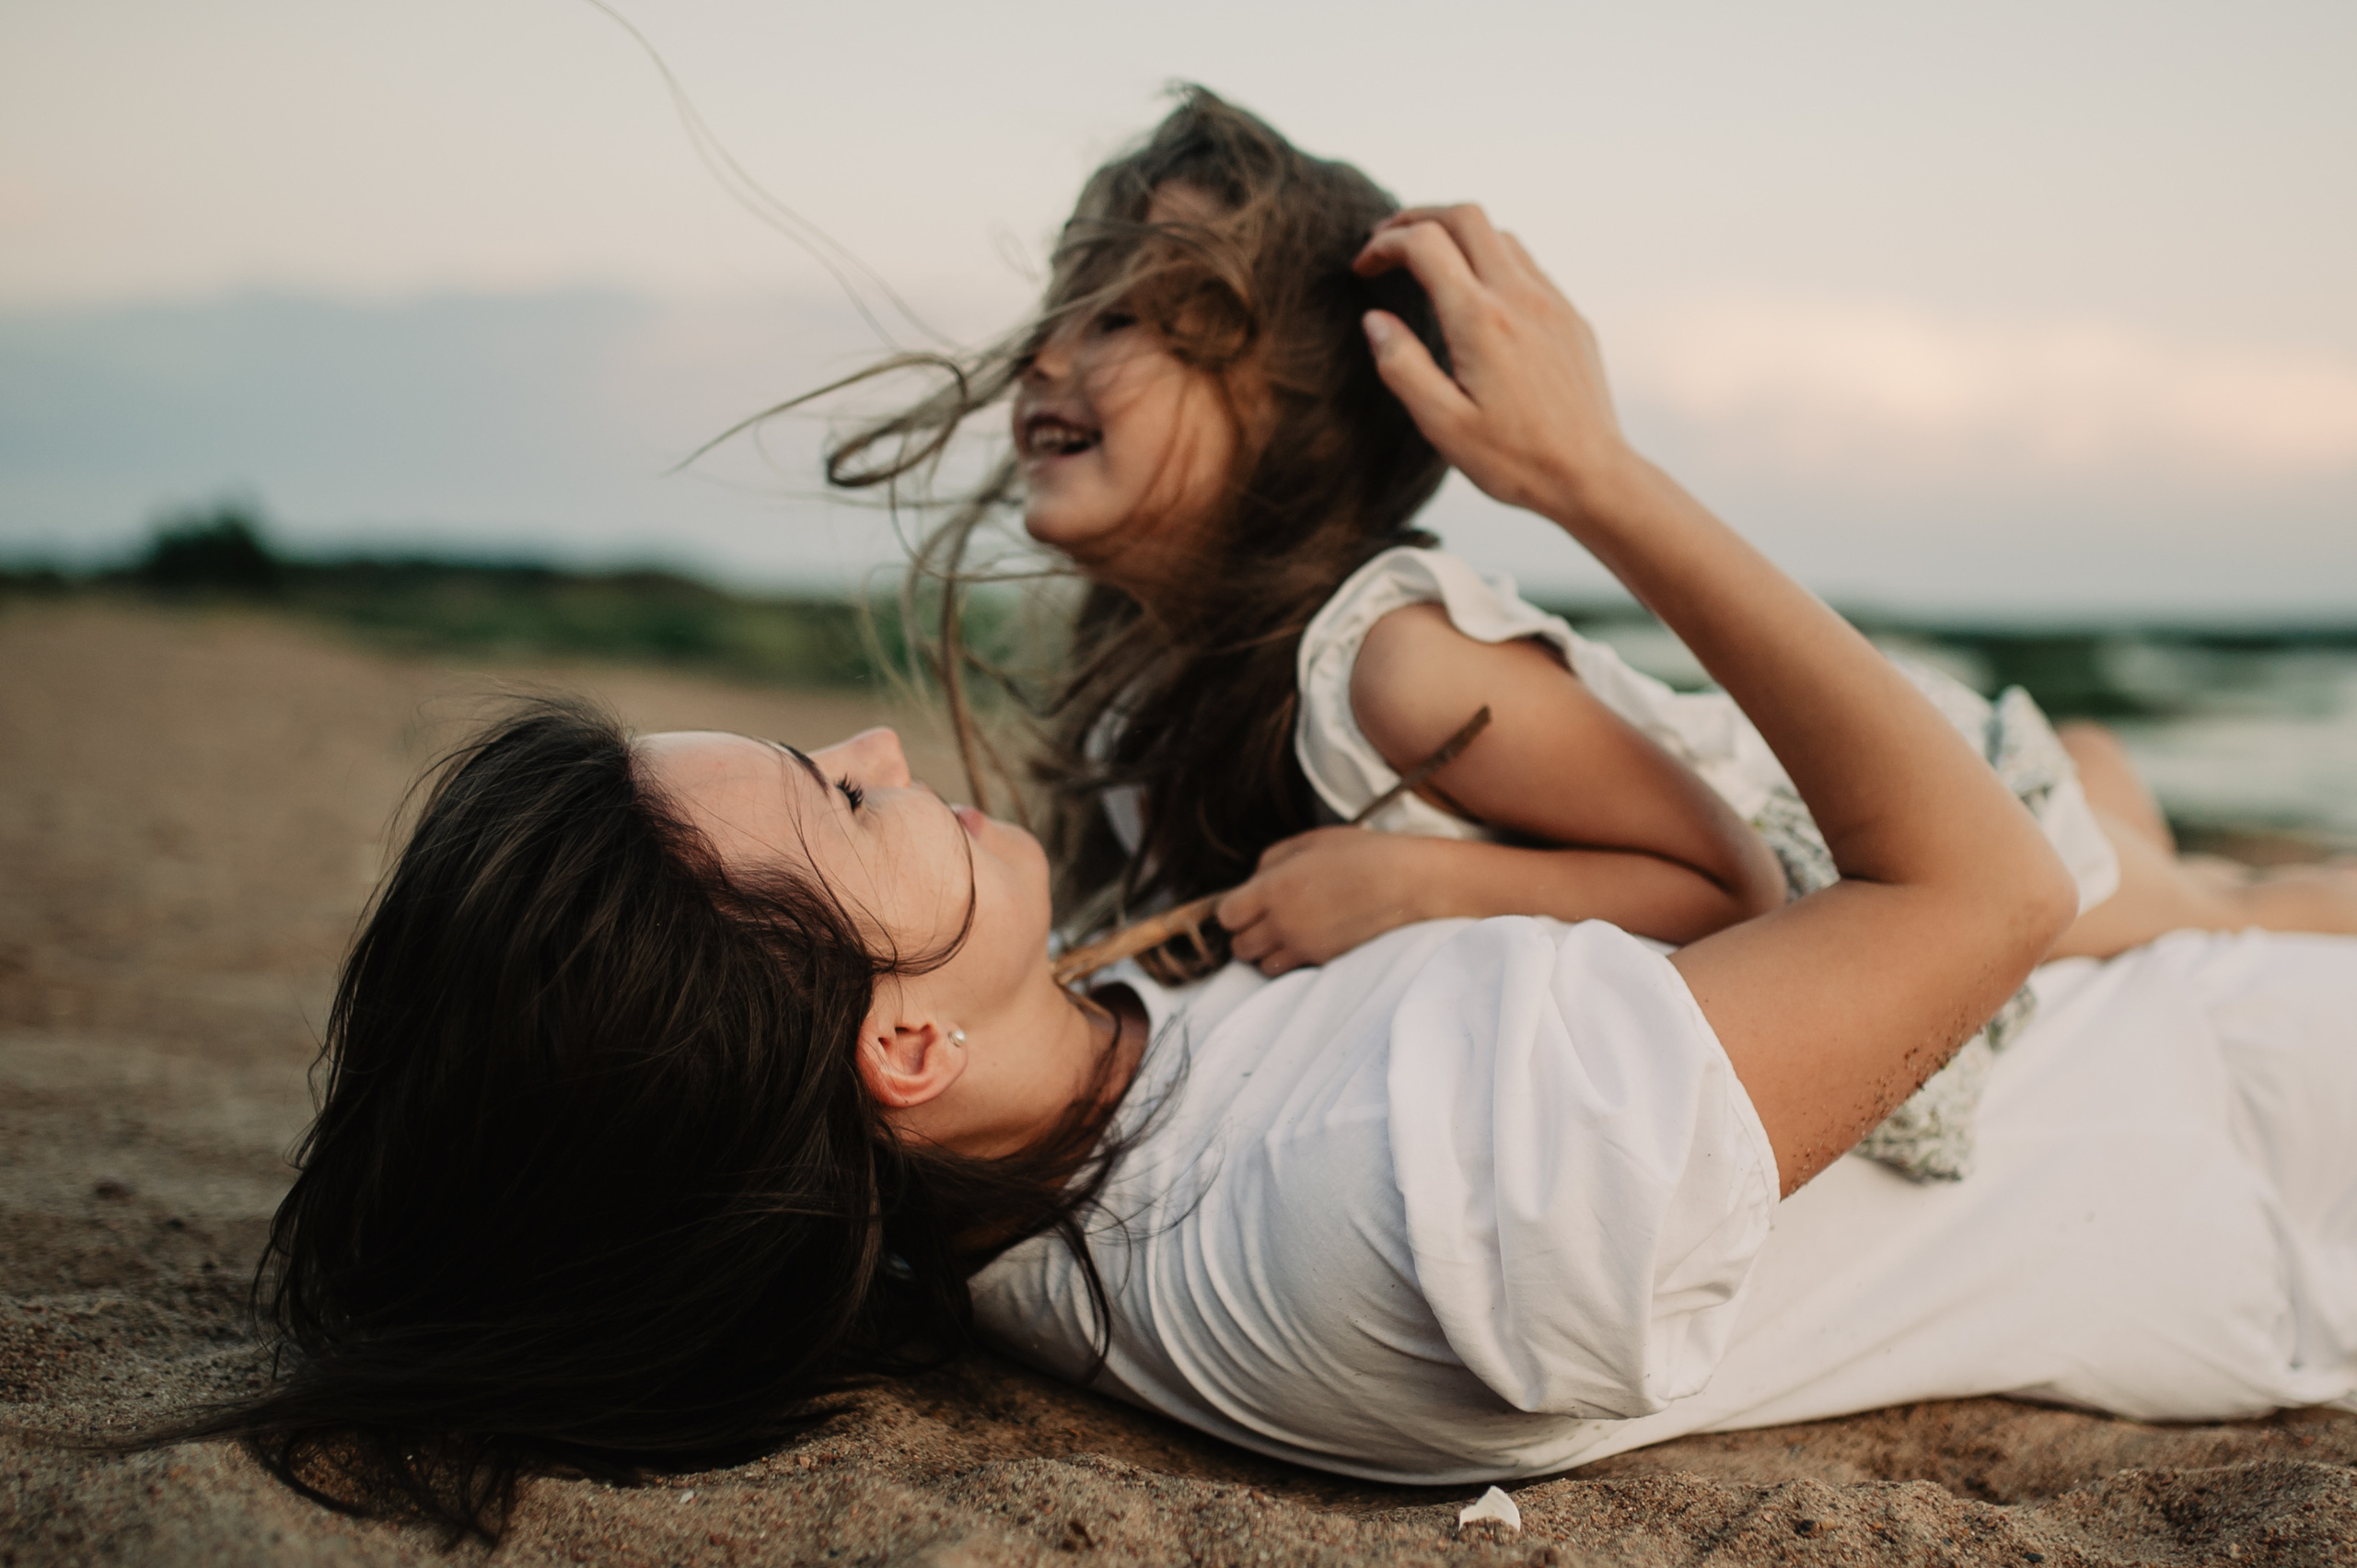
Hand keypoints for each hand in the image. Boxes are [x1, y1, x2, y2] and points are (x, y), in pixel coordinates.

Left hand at [1215, 829, 1436, 976]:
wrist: (1408, 883)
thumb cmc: (1361, 854)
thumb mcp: (1310, 841)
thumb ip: (1271, 861)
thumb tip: (1253, 882)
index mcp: (1274, 888)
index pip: (1226, 915)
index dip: (1233, 909)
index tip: (1247, 902)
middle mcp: (1283, 923)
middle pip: (1239, 946)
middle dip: (1246, 933)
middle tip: (1264, 918)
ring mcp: (1304, 947)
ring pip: (1263, 965)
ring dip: (1267, 951)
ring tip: (1286, 932)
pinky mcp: (1324, 962)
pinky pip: (1291, 971)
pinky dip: (1291, 960)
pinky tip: (1307, 940)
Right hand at [1353, 205, 1631, 522]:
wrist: (1591, 475)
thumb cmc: (1515, 459)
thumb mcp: (1442, 424)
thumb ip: (1401, 365)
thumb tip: (1374, 320)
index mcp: (1480, 321)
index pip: (1424, 243)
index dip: (1384, 244)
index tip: (1362, 267)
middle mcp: (1519, 298)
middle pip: (1466, 217)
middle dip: (1418, 217)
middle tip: (1386, 240)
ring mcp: (1551, 303)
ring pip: (1499, 236)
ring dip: (1457, 236)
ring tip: (1427, 263)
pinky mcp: (1570, 317)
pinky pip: (1526, 266)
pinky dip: (1490, 260)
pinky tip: (1475, 294)